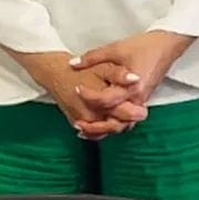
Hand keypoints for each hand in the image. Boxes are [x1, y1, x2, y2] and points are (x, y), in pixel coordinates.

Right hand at [15, 51, 145, 139]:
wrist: (55, 73)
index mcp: (100, 103)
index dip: (137, 112)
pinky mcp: (77, 123)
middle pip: (117, 126)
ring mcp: (83, 122)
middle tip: (138, 112)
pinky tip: (111, 119)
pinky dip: (104, 128)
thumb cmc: (80, 70)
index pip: (125, 115)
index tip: (143, 108)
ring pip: (106, 131)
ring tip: (126, 116)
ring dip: (117, 125)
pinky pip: (94, 132)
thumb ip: (119, 74)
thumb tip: (136, 79)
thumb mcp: (102, 67)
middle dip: (128, 121)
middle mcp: (91, 117)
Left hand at [70, 29, 192, 116]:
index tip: (76, 88)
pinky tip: (102, 120)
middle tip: (77, 124)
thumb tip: (72, 64)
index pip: (106, 100)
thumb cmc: (144, 46)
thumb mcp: (115, 48)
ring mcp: (141, 101)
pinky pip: (127, 118)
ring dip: (105, 128)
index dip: (89, 96)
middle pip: (115, 121)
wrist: (167, 45)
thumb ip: (92, 57)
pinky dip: (114, 122)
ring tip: (86, 128)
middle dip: (96, 126)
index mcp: (132, 87)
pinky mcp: (141, 100)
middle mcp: (138, 99)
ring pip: (122, 123)